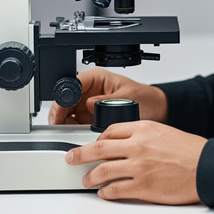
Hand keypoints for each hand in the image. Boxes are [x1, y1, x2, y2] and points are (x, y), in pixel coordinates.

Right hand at [47, 68, 167, 125]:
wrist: (156, 110)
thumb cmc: (145, 98)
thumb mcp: (128, 97)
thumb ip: (108, 100)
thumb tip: (90, 103)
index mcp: (96, 78)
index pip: (72, 85)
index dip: (63, 98)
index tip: (59, 112)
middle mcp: (89, 90)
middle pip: (65, 100)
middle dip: (60, 113)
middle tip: (58, 126)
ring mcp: (88, 104)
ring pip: (67, 113)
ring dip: (64, 123)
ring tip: (66, 132)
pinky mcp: (90, 117)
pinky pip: (75, 123)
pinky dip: (71, 130)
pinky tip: (73, 135)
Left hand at [65, 121, 206, 204]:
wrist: (206, 167)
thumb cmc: (190, 151)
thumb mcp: (164, 132)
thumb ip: (143, 136)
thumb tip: (124, 144)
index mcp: (144, 129)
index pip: (110, 131)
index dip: (97, 139)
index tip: (93, 145)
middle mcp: (138, 146)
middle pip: (99, 148)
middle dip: (80, 154)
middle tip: (71, 158)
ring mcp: (139, 167)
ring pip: (102, 171)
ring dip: (90, 176)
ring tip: (86, 180)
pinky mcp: (142, 187)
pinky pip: (115, 190)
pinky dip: (106, 192)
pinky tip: (104, 192)